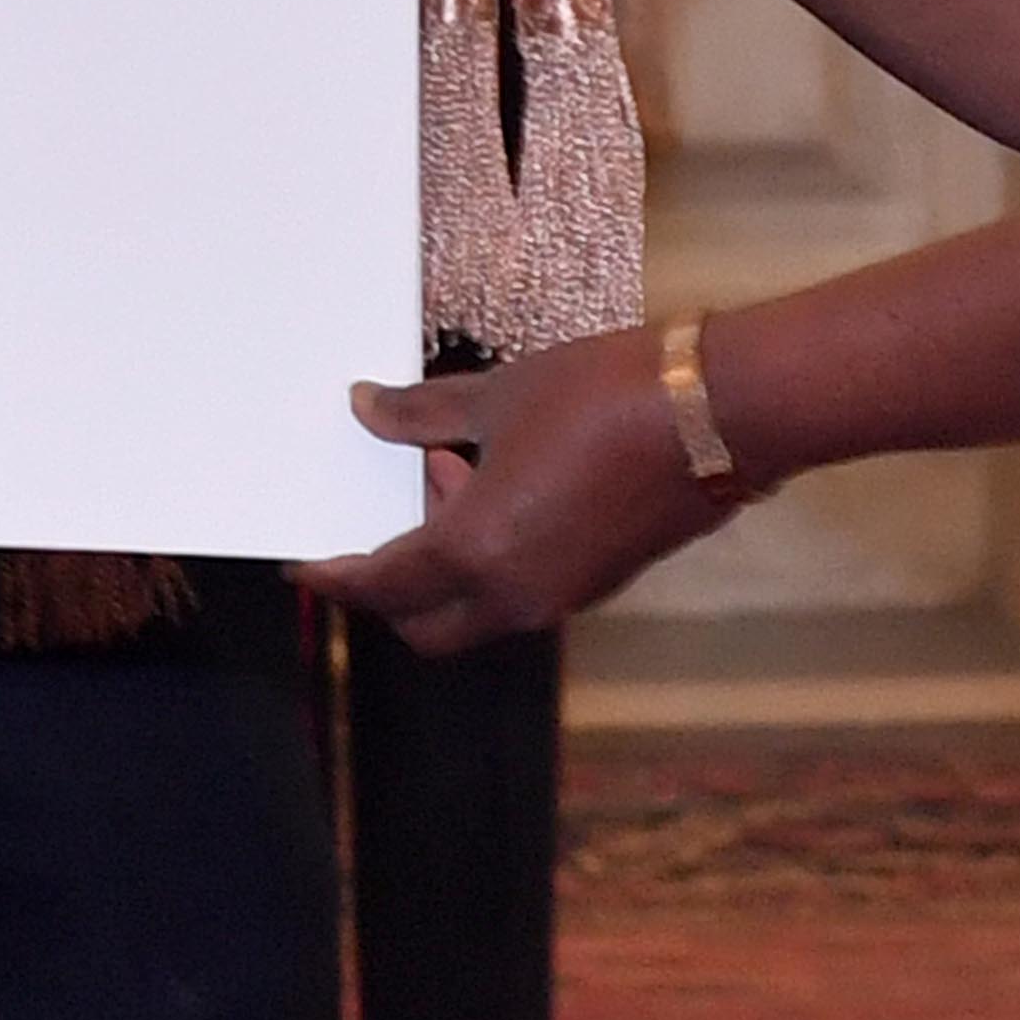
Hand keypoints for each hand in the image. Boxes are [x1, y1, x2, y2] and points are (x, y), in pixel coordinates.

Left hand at [301, 321, 731, 654]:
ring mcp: (563, 597)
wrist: (715, 411)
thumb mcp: (497, 395)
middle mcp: (515, 595)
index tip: (304, 564)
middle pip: (424, 623)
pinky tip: (499, 488)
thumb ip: (421, 415)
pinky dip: (490, 563)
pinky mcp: (599, 584)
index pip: (381, 585)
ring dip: (445, 568)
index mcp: (475, 552)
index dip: (334, 576)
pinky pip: (519, 595)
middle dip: (390, 588)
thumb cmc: (602, 396)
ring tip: (450, 471)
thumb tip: (364, 408)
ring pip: (475, 613)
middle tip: (379, 518)